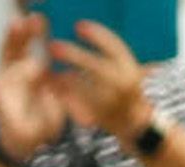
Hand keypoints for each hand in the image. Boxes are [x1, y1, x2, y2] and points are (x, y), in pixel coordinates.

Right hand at [0, 14, 67, 163]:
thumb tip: (57, 87)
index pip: (37, 49)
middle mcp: (21, 72)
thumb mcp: (57, 112)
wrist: (23, 145)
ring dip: (9, 39)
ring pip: (6, 54)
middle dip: (26, 31)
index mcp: (37, 74)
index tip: (41, 20)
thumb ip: (59, 99)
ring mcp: (7, 80)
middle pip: (21, 46)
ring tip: (13, 23)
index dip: (38, 34)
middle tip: (31, 18)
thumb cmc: (42, 126)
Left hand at [44, 18, 153, 146]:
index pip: (115, 46)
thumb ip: (105, 51)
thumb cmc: (122, 87)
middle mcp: (124, 85)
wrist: (134, 121)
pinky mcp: (101, 118)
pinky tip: (53, 89)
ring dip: (65, 79)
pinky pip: (79, 107)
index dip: (97, 34)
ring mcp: (113, 103)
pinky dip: (65, 97)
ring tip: (50, 72)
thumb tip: (81, 29)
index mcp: (130, 68)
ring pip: (85, 89)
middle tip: (53, 46)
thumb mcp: (121, 66)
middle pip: (97, 67)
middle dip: (74, 55)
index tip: (78, 26)